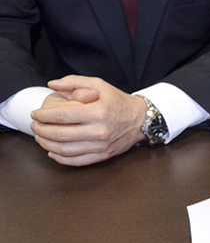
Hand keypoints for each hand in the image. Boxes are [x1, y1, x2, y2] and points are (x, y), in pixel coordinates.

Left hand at [30, 75, 147, 165]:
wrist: (141, 119)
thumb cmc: (118, 101)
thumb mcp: (99, 85)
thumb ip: (74, 82)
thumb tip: (53, 84)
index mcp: (98, 112)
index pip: (62, 116)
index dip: (43, 115)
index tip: (35, 114)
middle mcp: (100, 131)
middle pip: (60, 134)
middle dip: (41, 130)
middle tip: (34, 125)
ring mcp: (102, 145)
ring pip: (65, 150)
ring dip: (47, 145)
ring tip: (40, 137)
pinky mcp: (103, 155)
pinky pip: (77, 161)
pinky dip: (61, 158)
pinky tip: (52, 151)